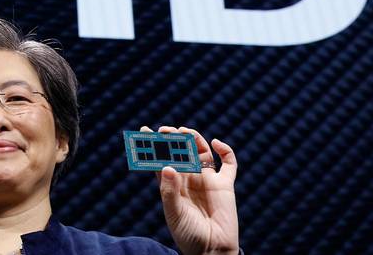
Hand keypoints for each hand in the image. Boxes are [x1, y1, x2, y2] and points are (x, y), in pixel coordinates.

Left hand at [141, 126, 238, 254]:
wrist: (212, 250)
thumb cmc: (189, 235)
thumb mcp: (174, 213)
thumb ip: (170, 191)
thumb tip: (167, 166)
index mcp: (172, 185)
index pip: (159, 160)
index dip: (152, 146)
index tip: (144, 131)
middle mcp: (189, 179)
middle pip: (180, 152)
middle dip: (173, 139)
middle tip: (165, 130)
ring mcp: (207, 180)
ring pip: (201, 152)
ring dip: (194, 139)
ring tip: (185, 131)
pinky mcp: (225, 184)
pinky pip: (228, 163)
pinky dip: (225, 150)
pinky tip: (216, 143)